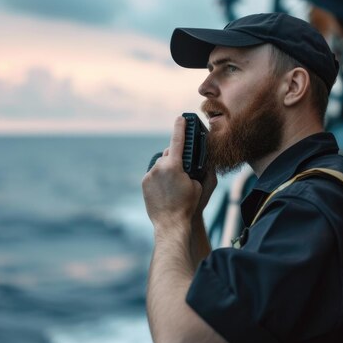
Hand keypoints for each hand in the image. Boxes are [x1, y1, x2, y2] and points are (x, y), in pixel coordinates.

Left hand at [142, 116, 202, 230]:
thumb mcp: (198, 185)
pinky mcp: (144, 183)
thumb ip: (194, 169)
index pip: (178, 141)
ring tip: (174, 186)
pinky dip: (160, 178)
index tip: (180, 118)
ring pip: (161, 165)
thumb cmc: (188, 205)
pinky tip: (166, 190)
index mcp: (174, 166)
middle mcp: (159, 167)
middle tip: (183, 170)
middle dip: (176, 158)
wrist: (170, 223)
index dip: (180, 128)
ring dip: (167, 170)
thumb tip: (191, 163)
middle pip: (169, 154)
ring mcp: (150, 175)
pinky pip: (154, 174)